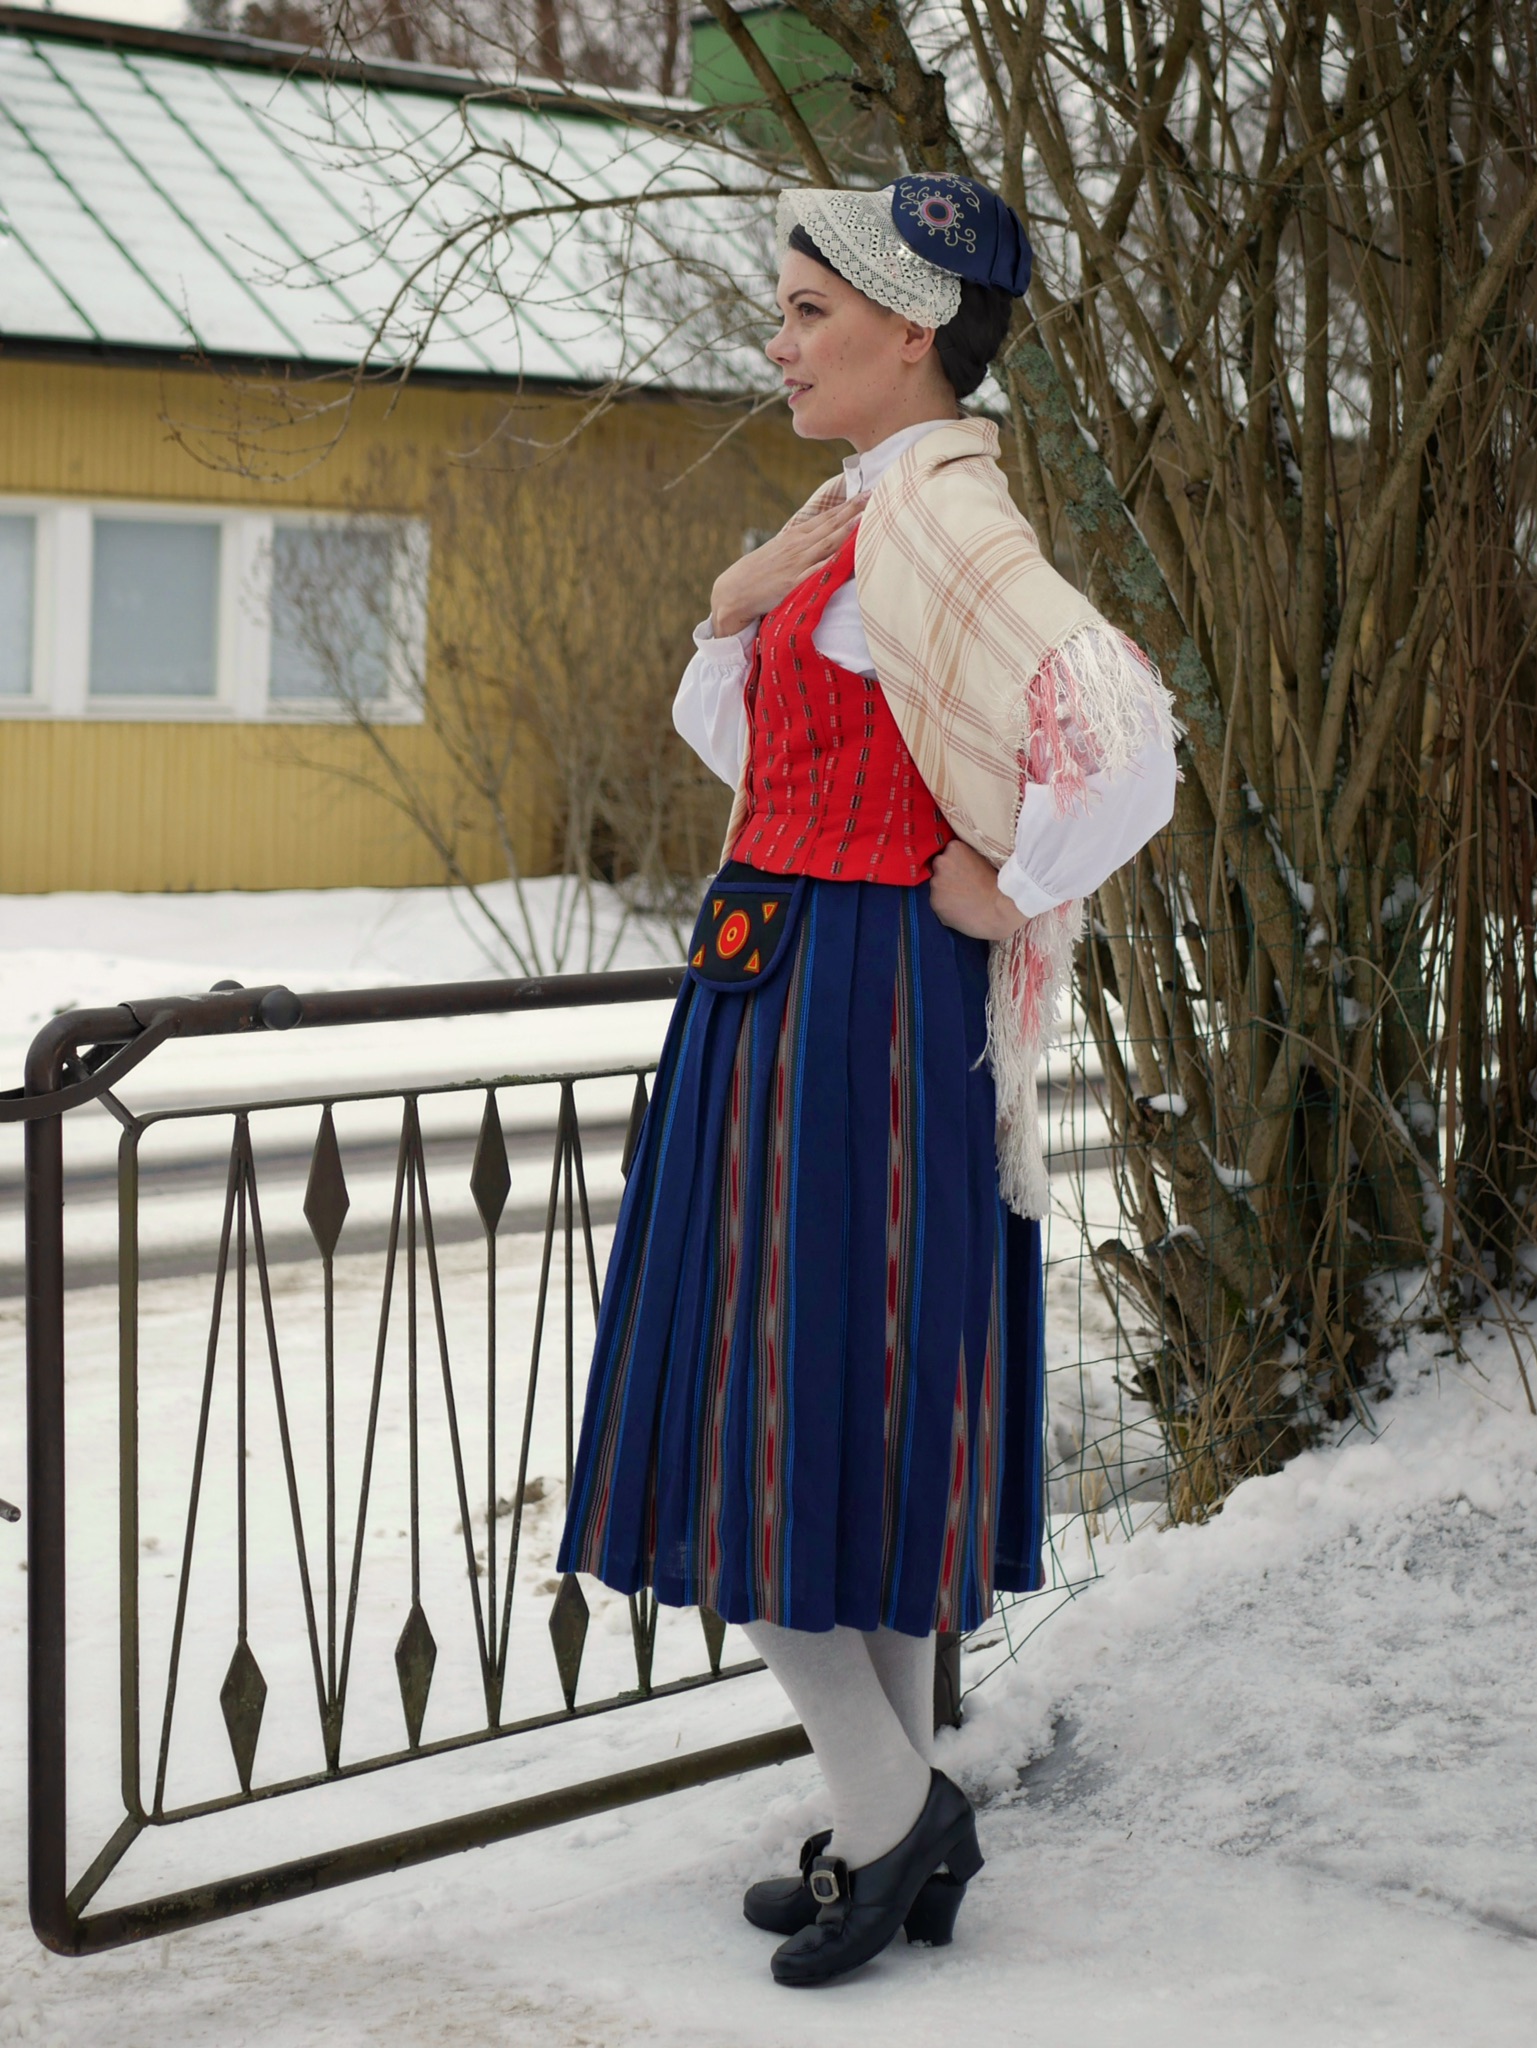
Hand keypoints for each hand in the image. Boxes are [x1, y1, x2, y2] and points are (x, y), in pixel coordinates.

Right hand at [709, 494, 867, 638]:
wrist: (734, 591)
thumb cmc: (758, 573)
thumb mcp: (779, 552)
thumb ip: (800, 545)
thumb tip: (820, 537)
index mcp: (795, 537)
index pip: (826, 518)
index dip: (847, 506)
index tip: (866, 494)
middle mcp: (798, 546)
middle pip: (830, 525)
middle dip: (853, 510)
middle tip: (873, 496)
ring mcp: (797, 564)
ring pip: (827, 543)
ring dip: (846, 529)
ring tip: (865, 517)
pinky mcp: (794, 583)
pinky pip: (817, 571)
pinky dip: (832, 561)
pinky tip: (846, 555)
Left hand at [928, 840, 1027, 940]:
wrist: (1000, 909)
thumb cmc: (997, 885)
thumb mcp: (981, 860)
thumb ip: (964, 859)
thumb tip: (957, 864)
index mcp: (954, 848)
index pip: (947, 854)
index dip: (954, 864)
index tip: (962, 872)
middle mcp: (941, 862)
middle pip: (938, 869)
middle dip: (946, 876)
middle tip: (962, 886)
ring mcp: (936, 883)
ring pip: (937, 887)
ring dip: (945, 892)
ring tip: (964, 900)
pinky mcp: (935, 902)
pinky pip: (938, 904)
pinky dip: (946, 907)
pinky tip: (960, 909)